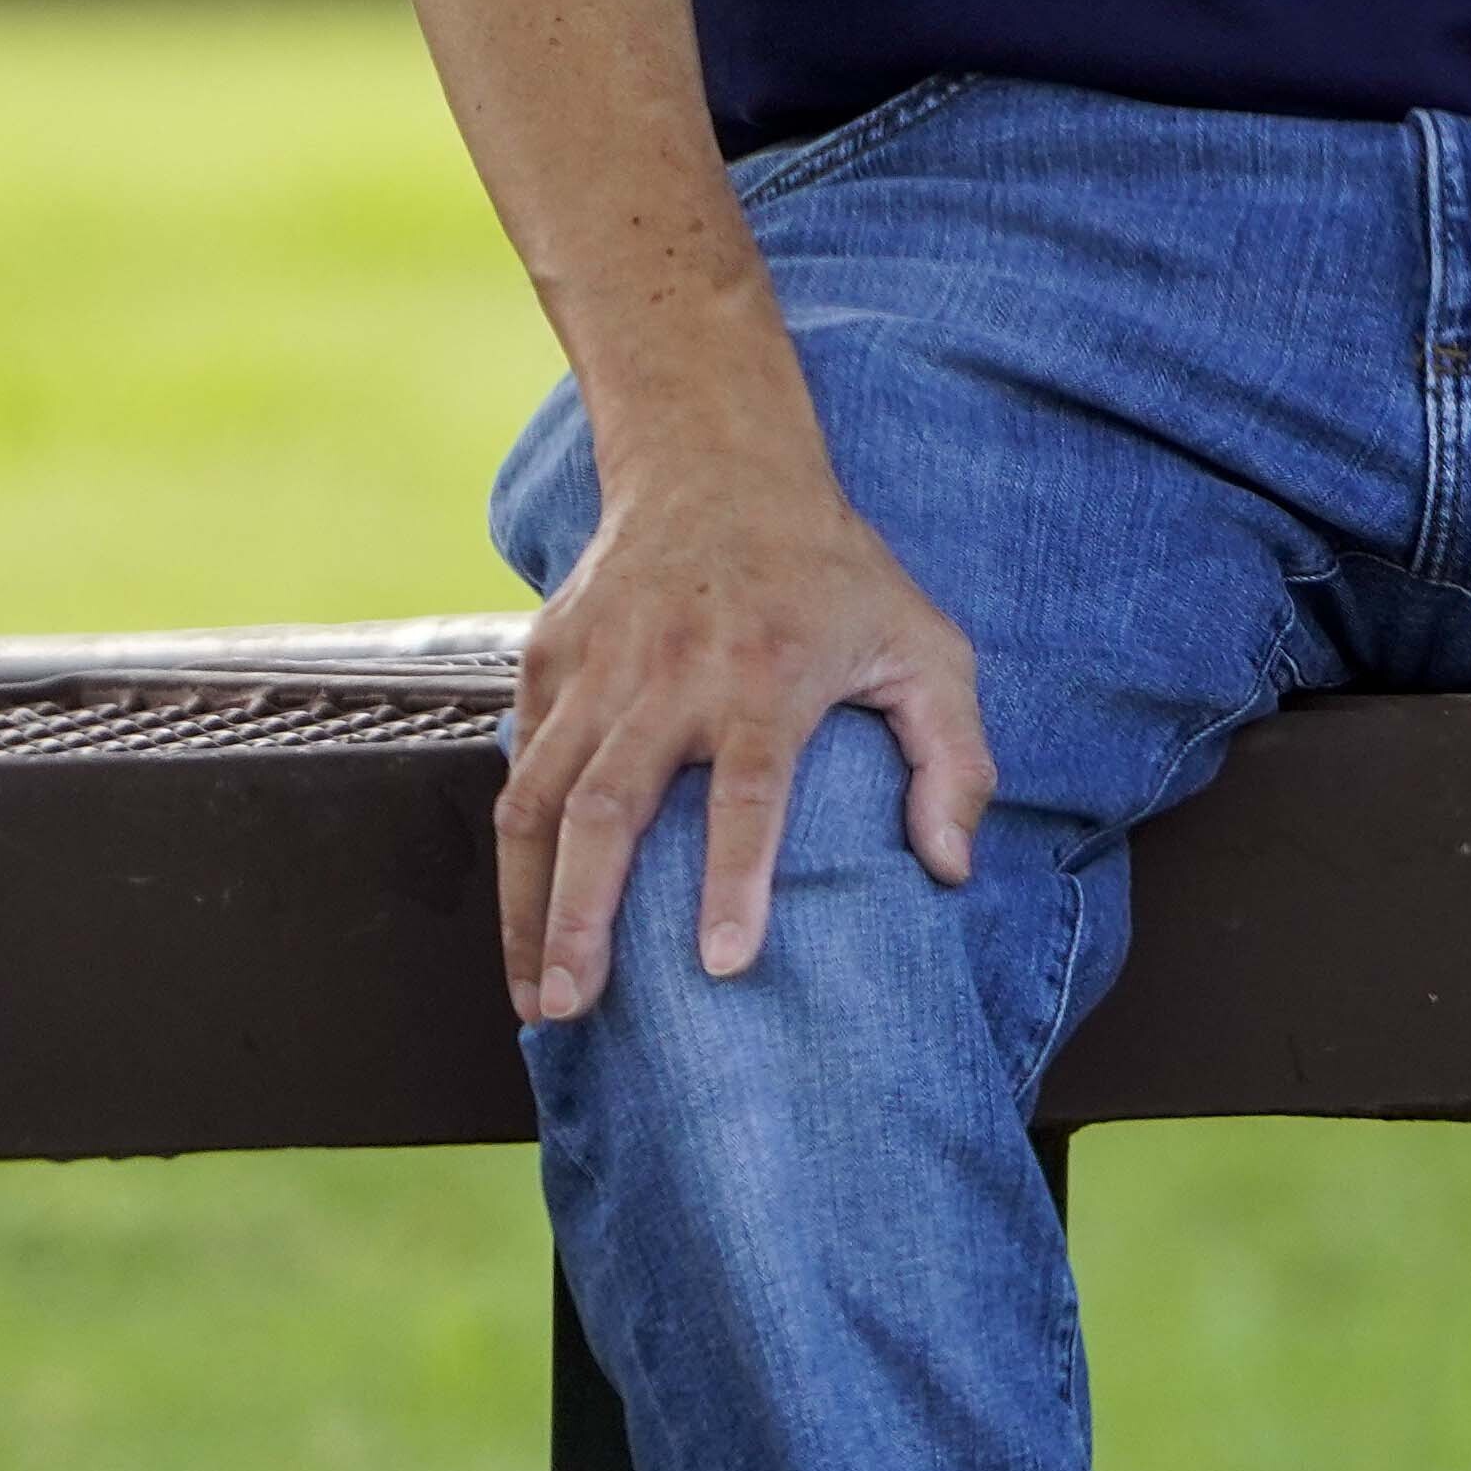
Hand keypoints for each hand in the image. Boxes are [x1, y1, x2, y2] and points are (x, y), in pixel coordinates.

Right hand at [495, 452, 993, 1022]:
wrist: (715, 463)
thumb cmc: (830, 570)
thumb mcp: (923, 644)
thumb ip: (955, 757)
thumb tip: (950, 866)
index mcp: (766, 674)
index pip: (746, 792)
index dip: (734, 879)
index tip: (722, 962)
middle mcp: (669, 673)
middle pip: (609, 808)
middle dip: (582, 917)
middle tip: (574, 1007)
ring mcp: (597, 666)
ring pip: (539, 797)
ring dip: (529, 903)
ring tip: (537, 993)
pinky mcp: (546, 658)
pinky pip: (520, 764)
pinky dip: (515, 846)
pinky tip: (526, 916)